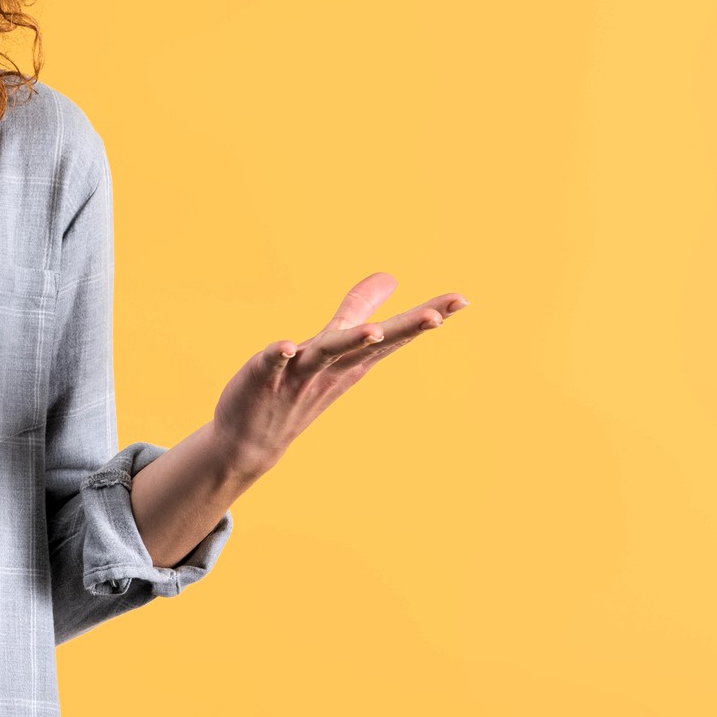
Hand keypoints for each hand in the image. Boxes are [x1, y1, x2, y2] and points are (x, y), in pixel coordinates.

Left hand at [210, 273, 469, 476]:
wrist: (253, 439)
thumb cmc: (300, 385)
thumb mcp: (334, 343)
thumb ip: (358, 309)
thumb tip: (389, 276)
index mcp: (352, 357)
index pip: (393, 334)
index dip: (425, 316)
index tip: (462, 299)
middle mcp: (332, 366)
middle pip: (371, 345)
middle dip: (402, 330)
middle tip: (437, 317)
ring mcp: (298, 374)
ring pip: (327, 354)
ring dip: (350, 343)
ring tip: (374, 332)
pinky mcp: (262, 378)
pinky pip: (270, 364)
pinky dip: (277, 354)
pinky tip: (284, 344)